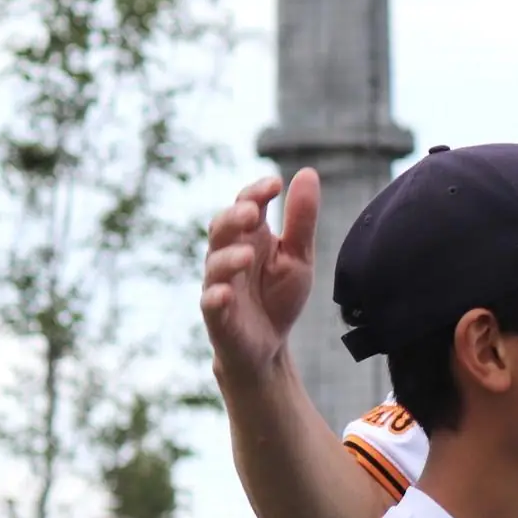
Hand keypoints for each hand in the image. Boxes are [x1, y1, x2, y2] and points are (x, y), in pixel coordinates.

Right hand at [201, 170, 319, 383]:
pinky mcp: (217, 315)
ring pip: (214, 264)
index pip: (245, 205)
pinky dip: (215, 297)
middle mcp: (228, 255)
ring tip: (247, 255)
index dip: (255, 193)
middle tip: (253, 213)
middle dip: (234, 218)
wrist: (270, 345)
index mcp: (250, 237)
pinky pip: (210, 303)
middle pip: (221, 228)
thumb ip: (301, 219)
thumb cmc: (279, 295)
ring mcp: (220, 284)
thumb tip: (307, 172)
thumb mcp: (298, 256)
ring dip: (228, 257)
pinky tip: (224, 293)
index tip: (275, 184)